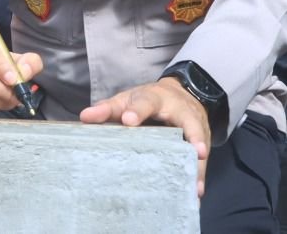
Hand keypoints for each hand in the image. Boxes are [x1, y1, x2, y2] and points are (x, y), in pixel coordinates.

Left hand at [80, 78, 211, 196]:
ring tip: (195, 187)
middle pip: (188, 123)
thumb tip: (84, 117)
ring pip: (200, 144)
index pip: (145, 102)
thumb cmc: (147, 100)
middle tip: (197, 152)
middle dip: (193, 137)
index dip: (137, 111)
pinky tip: (196, 193)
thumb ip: (108, 109)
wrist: (182, 93)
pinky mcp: (201, 142)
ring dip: (199, 165)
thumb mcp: (128, 99)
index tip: (128, 120)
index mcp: (155, 98)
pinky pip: (200, 161)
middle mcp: (180, 112)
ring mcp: (194, 127)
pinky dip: (199, 177)